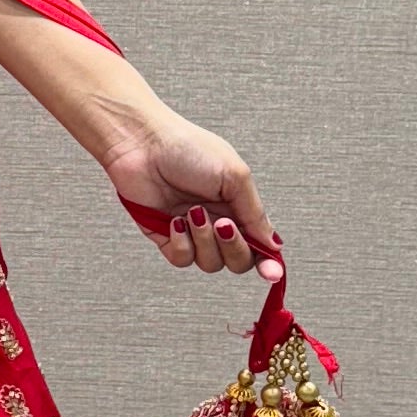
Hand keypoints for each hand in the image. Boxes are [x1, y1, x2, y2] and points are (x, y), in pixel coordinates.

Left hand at [99, 102, 282, 278]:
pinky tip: (173, 219)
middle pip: (238, 261)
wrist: (142, 143)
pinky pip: (182, 259)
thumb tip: (274, 246)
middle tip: (222, 224)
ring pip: (210, 263)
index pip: (258, 244)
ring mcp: (191, 231)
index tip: (272, 273)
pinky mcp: (165, 236)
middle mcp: (217, 221)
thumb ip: (255, 214)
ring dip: (204, 240)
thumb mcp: (234, 176)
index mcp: (237, 206)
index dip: (267, 262)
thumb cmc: (188, 148)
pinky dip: (181, 242)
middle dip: (234, 248)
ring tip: (193, 212)